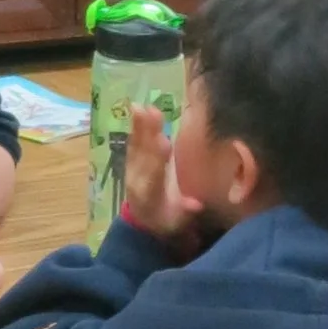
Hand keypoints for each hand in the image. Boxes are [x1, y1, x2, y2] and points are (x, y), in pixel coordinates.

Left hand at [119, 104, 200, 243]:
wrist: (142, 222)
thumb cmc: (166, 220)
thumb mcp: (176, 222)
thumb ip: (185, 211)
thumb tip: (196, 204)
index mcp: (149, 194)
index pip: (154, 174)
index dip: (158, 158)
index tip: (163, 141)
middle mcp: (137, 179)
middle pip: (143, 155)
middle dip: (146, 134)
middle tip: (150, 112)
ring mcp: (132, 170)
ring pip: (136, 146)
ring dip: (139, 126)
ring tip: (140, 106)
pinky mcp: (131, 163)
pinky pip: (133, 144)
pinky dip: (135, 127)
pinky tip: (137, 109)